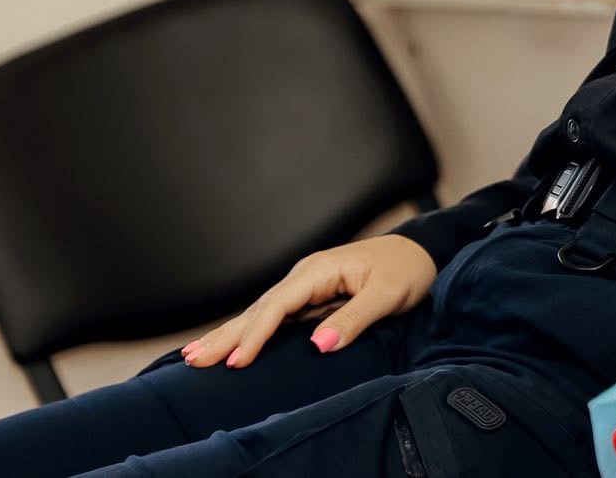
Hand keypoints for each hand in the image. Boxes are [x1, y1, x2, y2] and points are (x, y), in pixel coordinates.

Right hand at [180, 234, 437, 368]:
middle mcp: (306, 276)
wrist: (423, 252)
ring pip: (261, 313)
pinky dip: (250, 331)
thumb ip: (355, 318)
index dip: (256, 335)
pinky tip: (232, 345)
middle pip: (259, 309)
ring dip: (231, 334)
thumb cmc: (408, 270)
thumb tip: (319, 345)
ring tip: (195, 356)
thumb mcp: (389, 294)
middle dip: (226, 334)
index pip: (278, 307)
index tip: (236, 362)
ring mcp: (306, 286)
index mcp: (319, 270)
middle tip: (192, 359)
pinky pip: (274, 317)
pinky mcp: (312, 297)